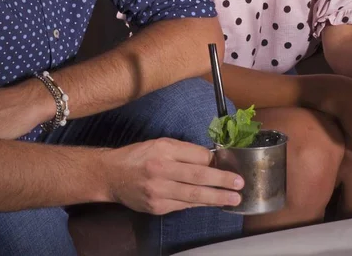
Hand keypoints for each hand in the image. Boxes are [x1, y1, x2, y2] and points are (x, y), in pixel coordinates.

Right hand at [104, 138, 243, 214]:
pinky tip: (212, 203)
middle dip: (221, 181)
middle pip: (197, 176)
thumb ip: (185, 150)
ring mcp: (158, 191)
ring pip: (193, 196)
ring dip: (216, 198)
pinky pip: (183, 205)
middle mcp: (161, 170)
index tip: (230, 163)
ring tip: (233, 199)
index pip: (196, 156)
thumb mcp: (161, 144)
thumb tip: (210, 158)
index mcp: (164, 150)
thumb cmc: (139, 156)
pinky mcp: (157, 207)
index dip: (214, 161)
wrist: (112, 176)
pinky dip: (199, 204)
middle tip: (239, 184)